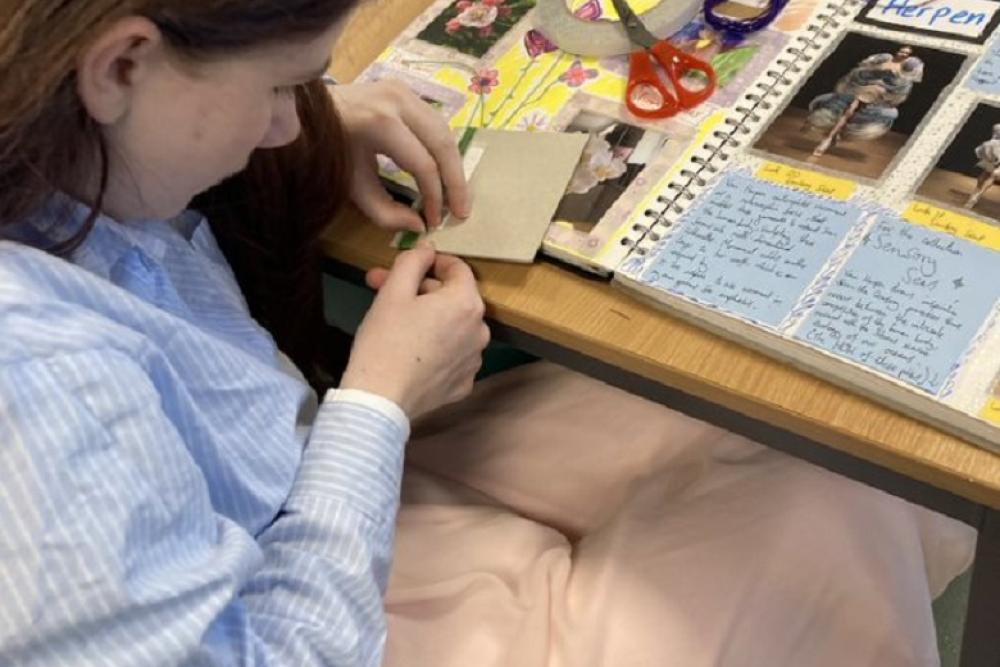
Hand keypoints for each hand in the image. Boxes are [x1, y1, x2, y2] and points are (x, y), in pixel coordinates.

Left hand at [331, 80, 471, 231]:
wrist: (308, 111)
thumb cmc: (328, 151)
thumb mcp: (352, 187)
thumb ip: (385, 213)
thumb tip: (419, 225)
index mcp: (381, 123)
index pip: (424, 165)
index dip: (435, 197)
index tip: (435, 220)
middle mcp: (398, 101)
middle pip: (443, 144)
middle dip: (456, 182)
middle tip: (462, 211)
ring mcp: (404, 90)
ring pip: (445, 131)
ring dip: (454, 165)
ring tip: (457, 195)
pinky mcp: (407, 90)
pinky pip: (436, 123)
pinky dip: (444, 150)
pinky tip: (444, 172)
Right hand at [340, 246, 490, 418]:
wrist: (380, 400)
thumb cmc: (385, 341)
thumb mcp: (393, 292)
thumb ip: (413, 261)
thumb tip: (428, 249)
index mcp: (466, 303)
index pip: (458, 268)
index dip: (432, 262)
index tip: (410, 265)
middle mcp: (480, 330)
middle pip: (454, 298)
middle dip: (421, 290)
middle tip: (385, 289)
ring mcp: (474, 360)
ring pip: (454, 327)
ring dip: (431, 318)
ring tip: (397, 322)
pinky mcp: (464, 384)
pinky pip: (453, 354)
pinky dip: (436, 347)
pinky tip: (411, 351)